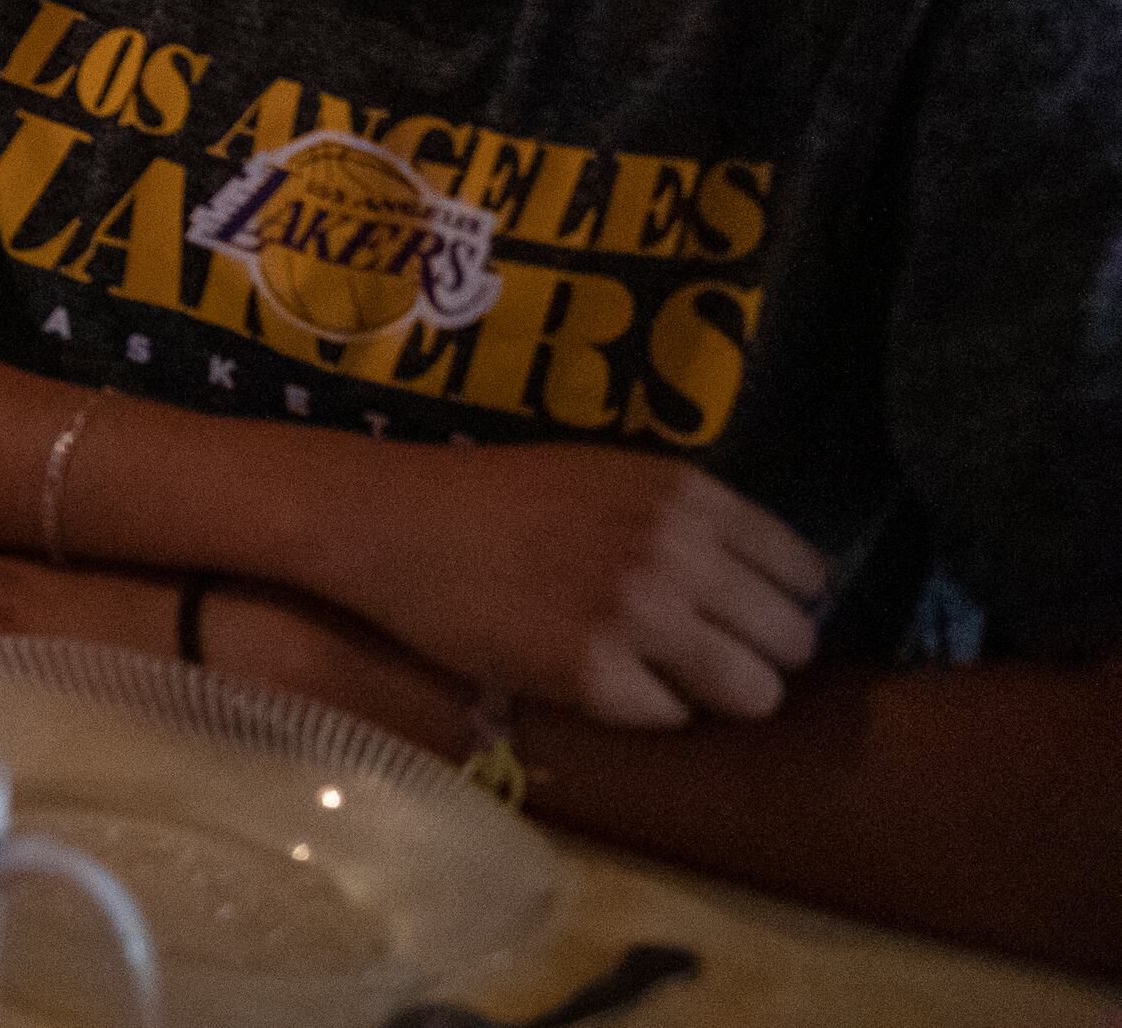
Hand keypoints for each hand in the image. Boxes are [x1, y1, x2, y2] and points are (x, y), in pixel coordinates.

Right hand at [315, 442, 825, 726]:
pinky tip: (595, 678)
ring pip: (753, 692)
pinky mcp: (595, 675)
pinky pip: (671, 718)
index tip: (737, 612)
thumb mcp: (609, 477)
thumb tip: (770, 583)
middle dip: (752, 653)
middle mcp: (677, 552)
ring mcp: (638, 616)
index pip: (805, 572)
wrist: (392, 523)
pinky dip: (640, 708)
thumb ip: (690, 519)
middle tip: (695, 652)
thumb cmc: (497, 496)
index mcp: (686, 495)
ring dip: (713, 693)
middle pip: (792, 641)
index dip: (776, 600)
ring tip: (659, 676)